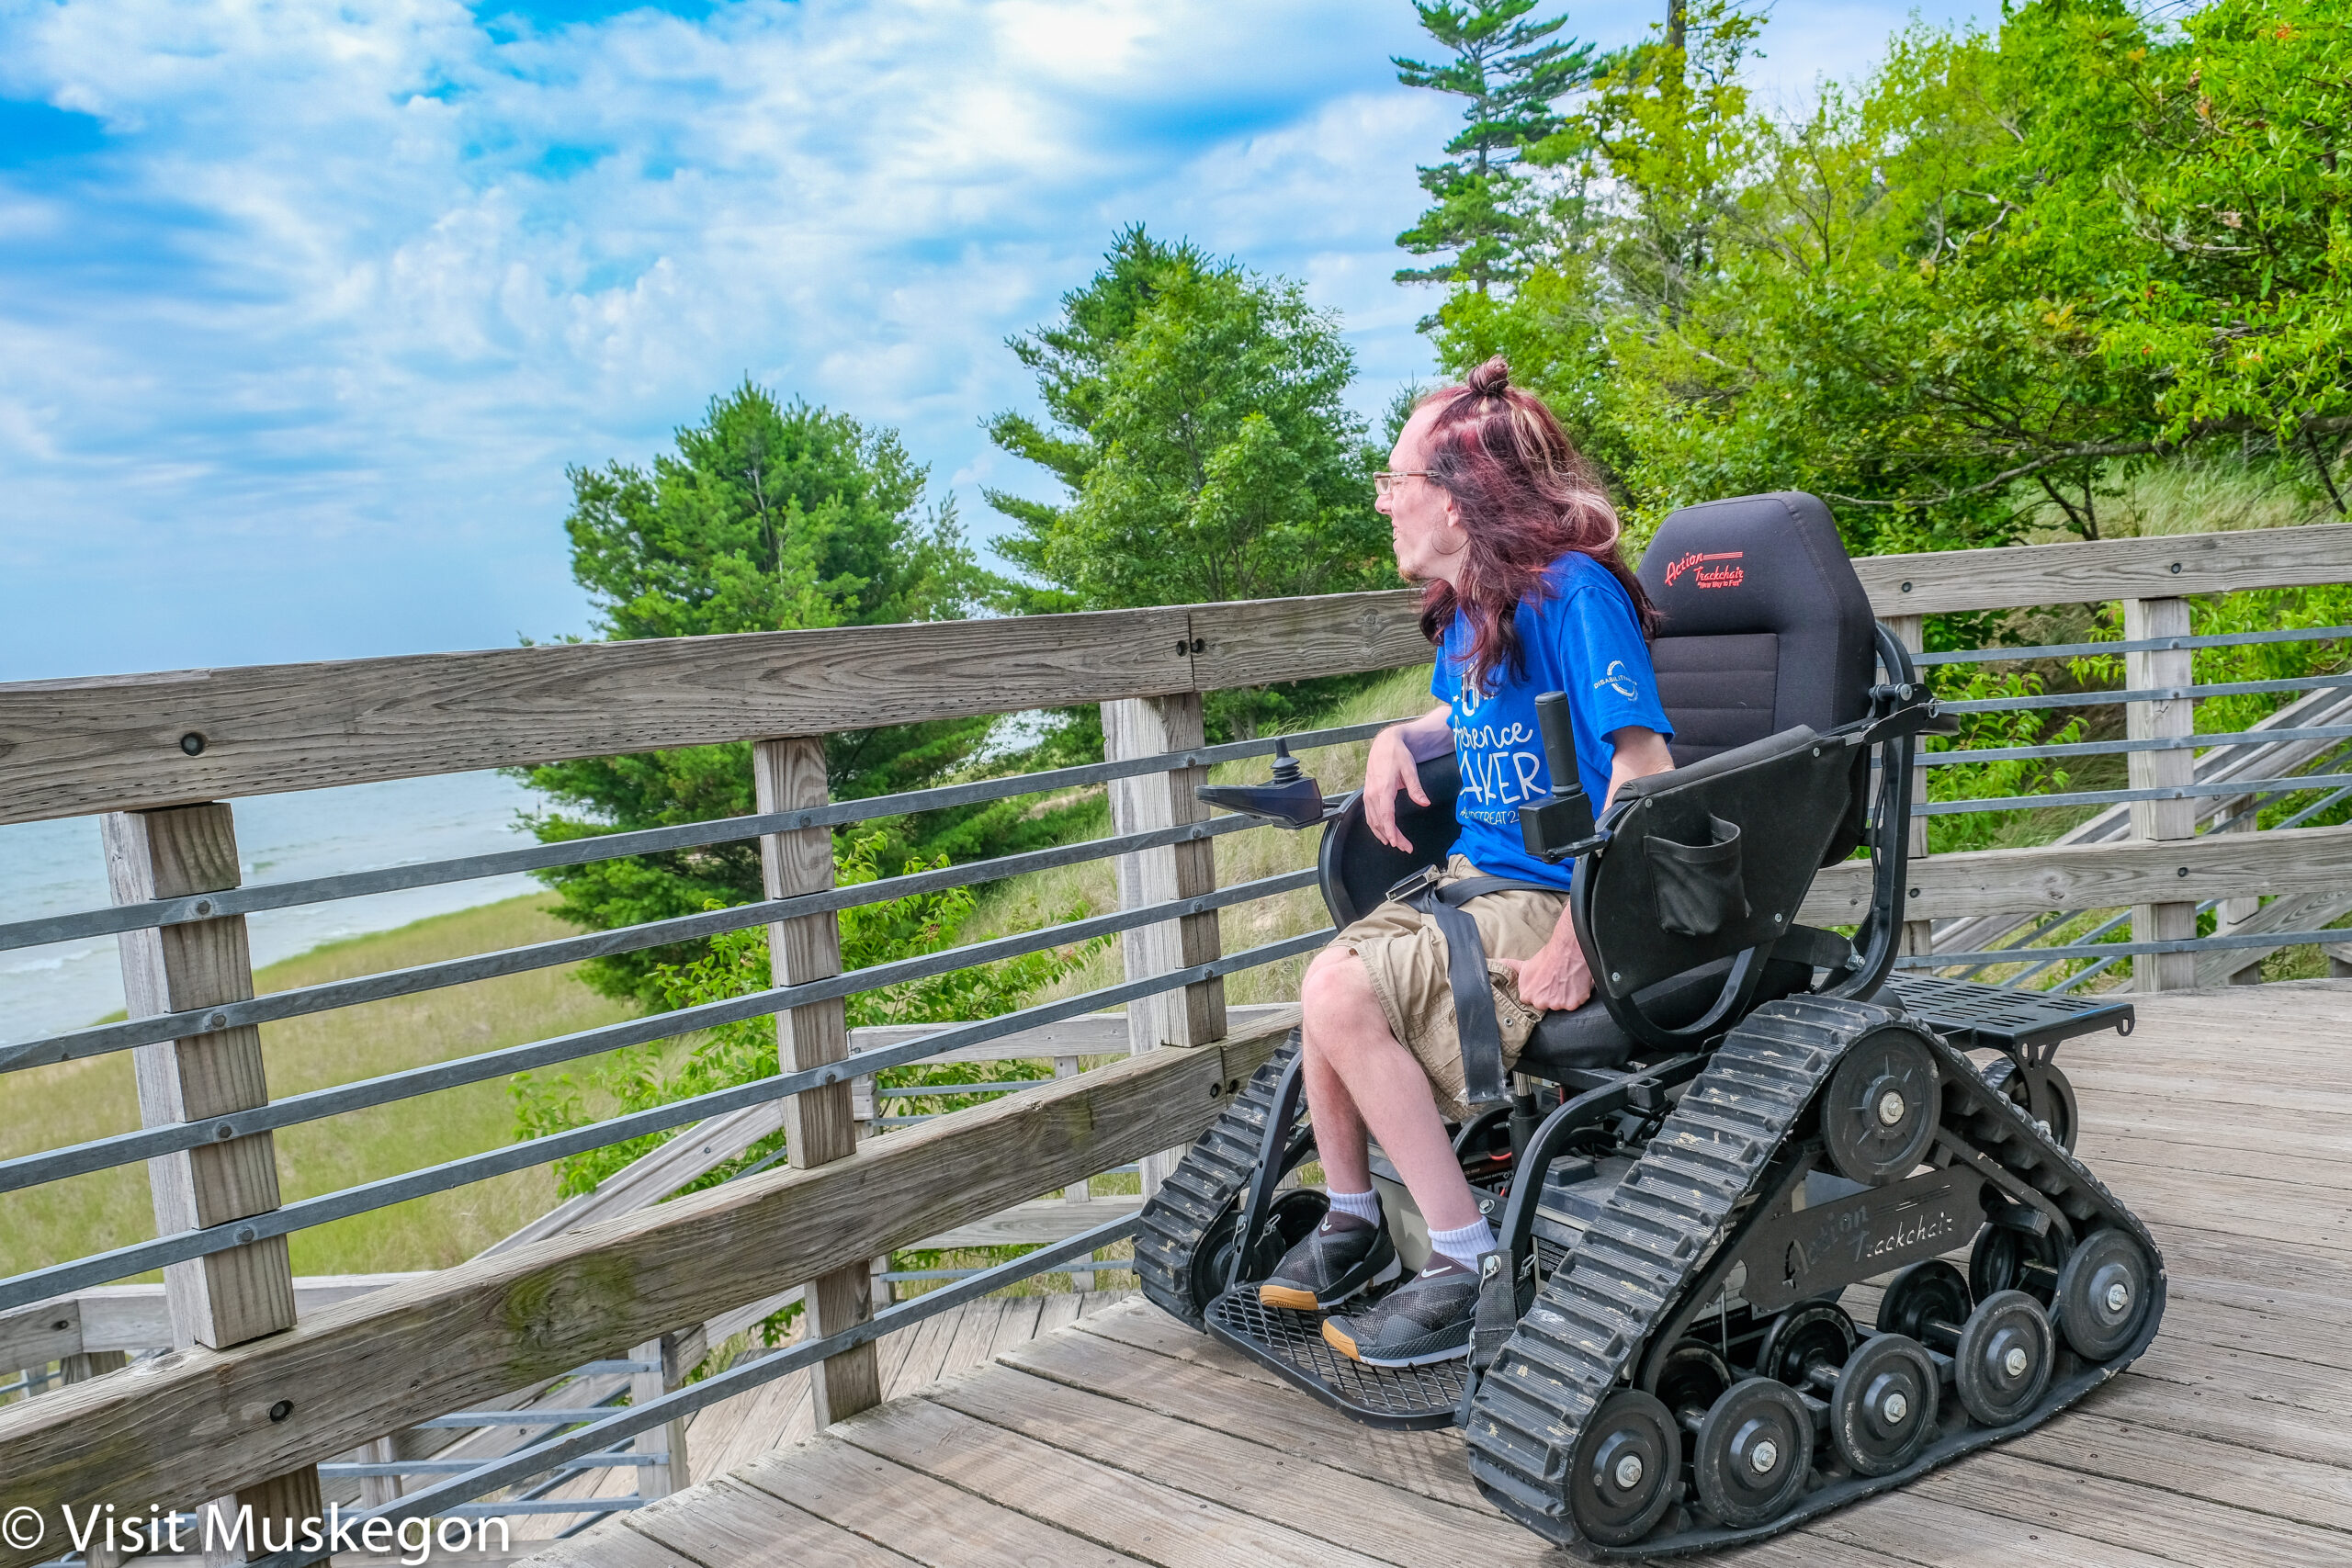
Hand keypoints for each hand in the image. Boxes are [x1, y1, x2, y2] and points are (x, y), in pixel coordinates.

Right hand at [1363, 726, 1429, 851]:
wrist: (1384, 743)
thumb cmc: (1397, 754)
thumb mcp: (1410, 769)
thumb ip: (1416, 788)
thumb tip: (1425, 803)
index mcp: (1383, 788)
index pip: (1385, 816)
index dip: (1390, 831)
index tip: (1396, 842)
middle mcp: (1373, 794)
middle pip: (1380, 822)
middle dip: (1392, 837)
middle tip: (1405, 847)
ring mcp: (1369, 794)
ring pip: (1373, 821)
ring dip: (1383, 834)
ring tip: (1396, 844)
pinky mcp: (1368, 794)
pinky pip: (1369, 815)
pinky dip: (1375, 827)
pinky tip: (1382, 833)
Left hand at [1499, 937, 1592, 1012]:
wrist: (1567, 951)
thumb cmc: (1548, 956)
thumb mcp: (1525, 964)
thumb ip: (1510, 967)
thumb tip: (1495, 963)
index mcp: (1527, 995)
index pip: (1533, 1000)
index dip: (1541, 992)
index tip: (1545, 984)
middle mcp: (1540, 1002)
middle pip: (1547, 1004)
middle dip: (1553, 995)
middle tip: (1557, 981)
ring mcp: (1556, 1004)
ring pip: (1562, 1004)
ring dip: (1566, 995)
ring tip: (1566, 980)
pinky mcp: (1572, 1005)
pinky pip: (1575, 1004)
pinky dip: (1577, 996)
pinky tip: (1574, 984)